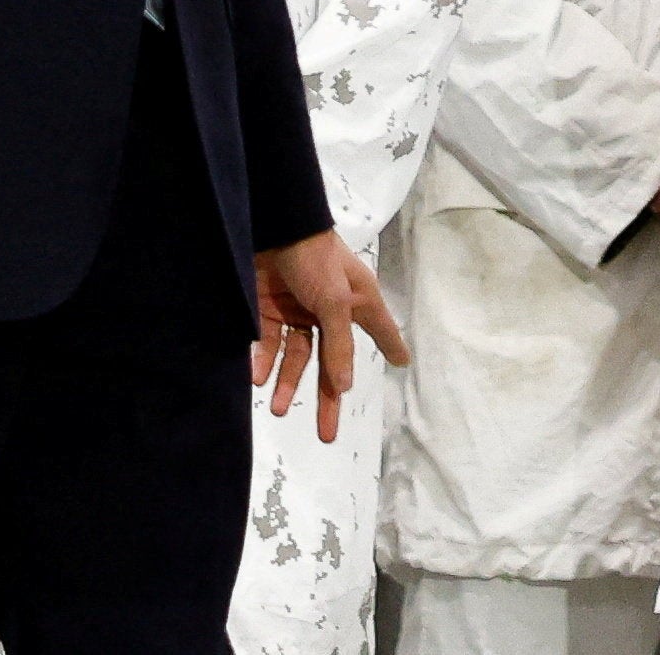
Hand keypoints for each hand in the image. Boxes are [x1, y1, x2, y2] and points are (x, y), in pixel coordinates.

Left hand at [253, 230, 406, 443]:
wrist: (270, 224)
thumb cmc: (313, 257)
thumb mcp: (335, 301)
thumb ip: (339, 345)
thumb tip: (345, 387)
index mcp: (355, 303)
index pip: (378, 331)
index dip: (390, 347)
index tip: (402, 363)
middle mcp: (328, 310)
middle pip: (331, 361)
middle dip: (326, 398)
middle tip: (326, 436)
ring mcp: (296, 309)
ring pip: (294, 357)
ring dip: (286, 382)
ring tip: (276, 408)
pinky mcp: (268, 308)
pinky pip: (268, 344)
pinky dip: (262, 361)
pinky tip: (257, 378)